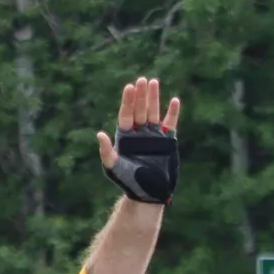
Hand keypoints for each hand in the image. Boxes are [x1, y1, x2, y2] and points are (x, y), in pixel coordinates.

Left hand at [95, 77, 180, 203]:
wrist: (148, 192)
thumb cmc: (127, 180)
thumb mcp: (114, 166)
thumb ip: (107, 151)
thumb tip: (99, 134)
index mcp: (125, 135)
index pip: (126, 114)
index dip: (128, 101)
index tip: (129, 87)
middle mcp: (139, 132)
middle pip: (140, 109)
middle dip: (141, 95)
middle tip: (142, 80)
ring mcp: (154, 135)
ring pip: (154, 112)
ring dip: (154, 98)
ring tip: (154, 82)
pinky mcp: (167, 141)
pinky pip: (170, 123)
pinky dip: (172, 112)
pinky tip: (173, 100)